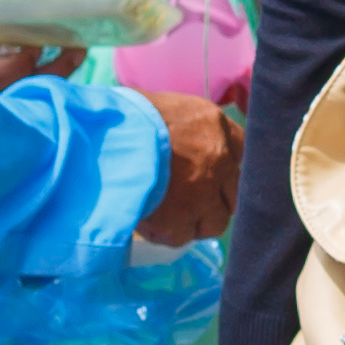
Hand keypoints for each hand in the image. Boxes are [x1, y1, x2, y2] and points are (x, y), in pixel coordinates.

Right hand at [135, 92, 239, 252]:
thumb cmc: (123, 116)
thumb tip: (181, 142)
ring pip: (215, 222)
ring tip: (171, 216)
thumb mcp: (162, 107)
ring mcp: (202, 196)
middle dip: (216, 199)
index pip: (243, 149)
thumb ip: (184, 128)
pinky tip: (150, 223)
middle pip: (235, 193)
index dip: (227, 165)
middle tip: (192, 200)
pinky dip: (167, 233)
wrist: (102, 142)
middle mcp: (219, 161)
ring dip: (197, 221)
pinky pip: (181, 237)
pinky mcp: (179, 223)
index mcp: (213, 125)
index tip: (214, 173)